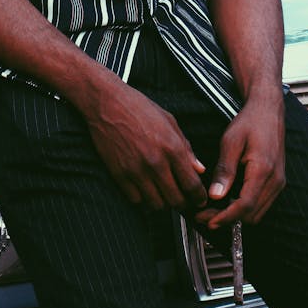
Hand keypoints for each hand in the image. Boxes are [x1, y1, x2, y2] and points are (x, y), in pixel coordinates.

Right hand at [81, 77, 208, 211]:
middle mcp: (156, 162)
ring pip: (156, 205)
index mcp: (172, 147)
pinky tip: (146, 191)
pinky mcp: (119, 174)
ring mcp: (136, 171)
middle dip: (184, 204)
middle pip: (176, 200)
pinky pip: (136, 200)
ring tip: (164, 196)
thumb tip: (199, 169)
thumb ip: (186, 147)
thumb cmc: (139, 107)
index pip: (192, 185)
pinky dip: (143, 200)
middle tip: (184, 201)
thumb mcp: (169, 121)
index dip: (199, 198)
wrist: (107, 102)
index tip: (199, 200)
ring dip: (163, 204)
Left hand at [194, 95, 284, 230]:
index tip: (209, 221)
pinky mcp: (276, 181)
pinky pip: (261, 203)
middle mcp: (275, 180)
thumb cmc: (250, 122)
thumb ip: (224, 170)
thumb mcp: (231, 141)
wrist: (268, 110)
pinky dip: (244, 206)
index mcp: (263, 171)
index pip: (244, 206)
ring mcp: (278, 182)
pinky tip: (228, 199)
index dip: (226, 217)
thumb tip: (215, 195)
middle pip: (250, 214)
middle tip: (204, 214)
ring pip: (257, 212)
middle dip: (227, 218)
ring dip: (236, 214)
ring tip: (213, 209)